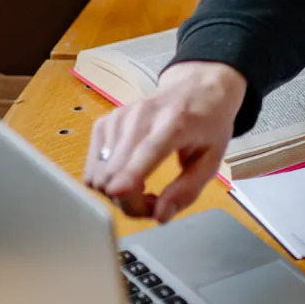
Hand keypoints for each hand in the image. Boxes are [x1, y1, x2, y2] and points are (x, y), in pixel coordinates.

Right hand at [83, 61, 245, 222]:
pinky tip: (127, 173)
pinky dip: (106, 178)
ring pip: (98, 173)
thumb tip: (160, 216)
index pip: (146, 151)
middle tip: (151, 200)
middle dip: (128, 201)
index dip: (128, 176)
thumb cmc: (208, 123)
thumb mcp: (212, 158)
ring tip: (141, 185)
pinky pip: (93, 166)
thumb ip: (187, 190)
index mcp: (176, 123)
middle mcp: (141, 117)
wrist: (196, 87)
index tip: (117, 193)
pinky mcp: (105, 122)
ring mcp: (118, 118)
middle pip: (115, 172)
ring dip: (115, 192)